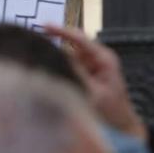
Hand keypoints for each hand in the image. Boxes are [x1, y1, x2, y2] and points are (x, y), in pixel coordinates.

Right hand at [45, 25, 146, 140]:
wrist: (121, 126)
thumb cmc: (112, 110)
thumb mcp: (94, 93)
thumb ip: (77, 75)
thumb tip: (57, 59)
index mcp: (103, 59)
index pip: (80, 39)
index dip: (61, 31)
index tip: (44, 26)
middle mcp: (95, 58)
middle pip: (70, 44)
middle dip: (53, 42)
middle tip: (32, 41)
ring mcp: (88, 66)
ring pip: (66, 55)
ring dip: (53, 55)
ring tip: (34, 55)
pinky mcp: (82, 74)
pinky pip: (66, 65)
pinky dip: (56, 66)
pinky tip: (43, 68)